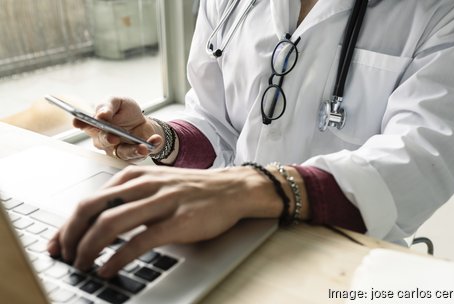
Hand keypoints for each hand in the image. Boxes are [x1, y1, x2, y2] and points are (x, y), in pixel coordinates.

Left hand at [47, 165, 282, 277]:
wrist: (232, 189)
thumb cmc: (194, 190)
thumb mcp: (156, 186)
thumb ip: (130, 198)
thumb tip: (98, 222)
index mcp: (135, 177)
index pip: (90, 199)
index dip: (67, 224)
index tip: (57, 243)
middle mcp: (144, 185)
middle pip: (92, 208)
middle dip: (70, 235)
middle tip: (64, 256)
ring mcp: (161, 201)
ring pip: (110, 223)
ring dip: (88, 248)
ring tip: (82, 265)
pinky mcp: (178, 221)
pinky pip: (139, 241)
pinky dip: (117, 257)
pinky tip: (108, 269)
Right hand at [74, 97, 163, 160]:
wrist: (144, 123)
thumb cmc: (126, 112)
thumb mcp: (118, 102)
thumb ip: (108, 106)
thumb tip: (101, 115)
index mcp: (96, 124)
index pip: (85, 124)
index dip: (80, 123)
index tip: (78, 122)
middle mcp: (104, 139)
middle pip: (102, 141)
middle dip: (107, 139)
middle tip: (113, 137)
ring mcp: (117, 149)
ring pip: (121, 152)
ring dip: (132, 150)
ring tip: (142, 146)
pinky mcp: (132, 155)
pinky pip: (139, 154)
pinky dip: (149, 146)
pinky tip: (155, 140)